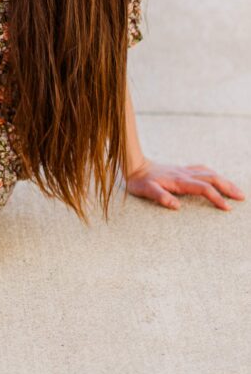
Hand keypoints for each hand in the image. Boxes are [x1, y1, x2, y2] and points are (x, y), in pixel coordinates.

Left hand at [126, 158, 245, 211]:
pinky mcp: (181, 170)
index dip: (216, 198)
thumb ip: (160, 197)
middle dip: (228, 187)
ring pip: (209, 173)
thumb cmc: (139, 181)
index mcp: (179, 181)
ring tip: (236, 190)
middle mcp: (184, 174)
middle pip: (212, 178)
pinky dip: (213, 174)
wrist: (134, 165)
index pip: (203, 188)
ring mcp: (184, 171)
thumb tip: (176, 206)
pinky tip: (217, 178)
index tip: (227, 208)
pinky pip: (202, 170)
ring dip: (224, 181)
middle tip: (241, 197)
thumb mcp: (145, 190)